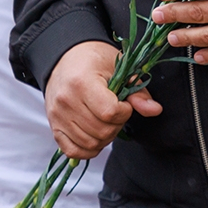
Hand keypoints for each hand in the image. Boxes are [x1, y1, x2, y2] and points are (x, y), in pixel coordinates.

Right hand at [46, 41, 161, 159]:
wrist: (66, 56)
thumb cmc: (94, 60)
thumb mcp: (120, 68)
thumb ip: (138, 92)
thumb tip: (155, 110)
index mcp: (82, 83)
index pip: (110, 113)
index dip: (124, 112)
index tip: (124, 104)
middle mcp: (66, 101)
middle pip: (101, 131)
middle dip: (117, 125)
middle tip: (117, 113)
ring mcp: (57, 115)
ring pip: (89, 143)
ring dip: (105, 138)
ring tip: (106, 122)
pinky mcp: (53, 125)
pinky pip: (72, 150)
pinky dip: (88, 150)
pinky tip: (96, 137)